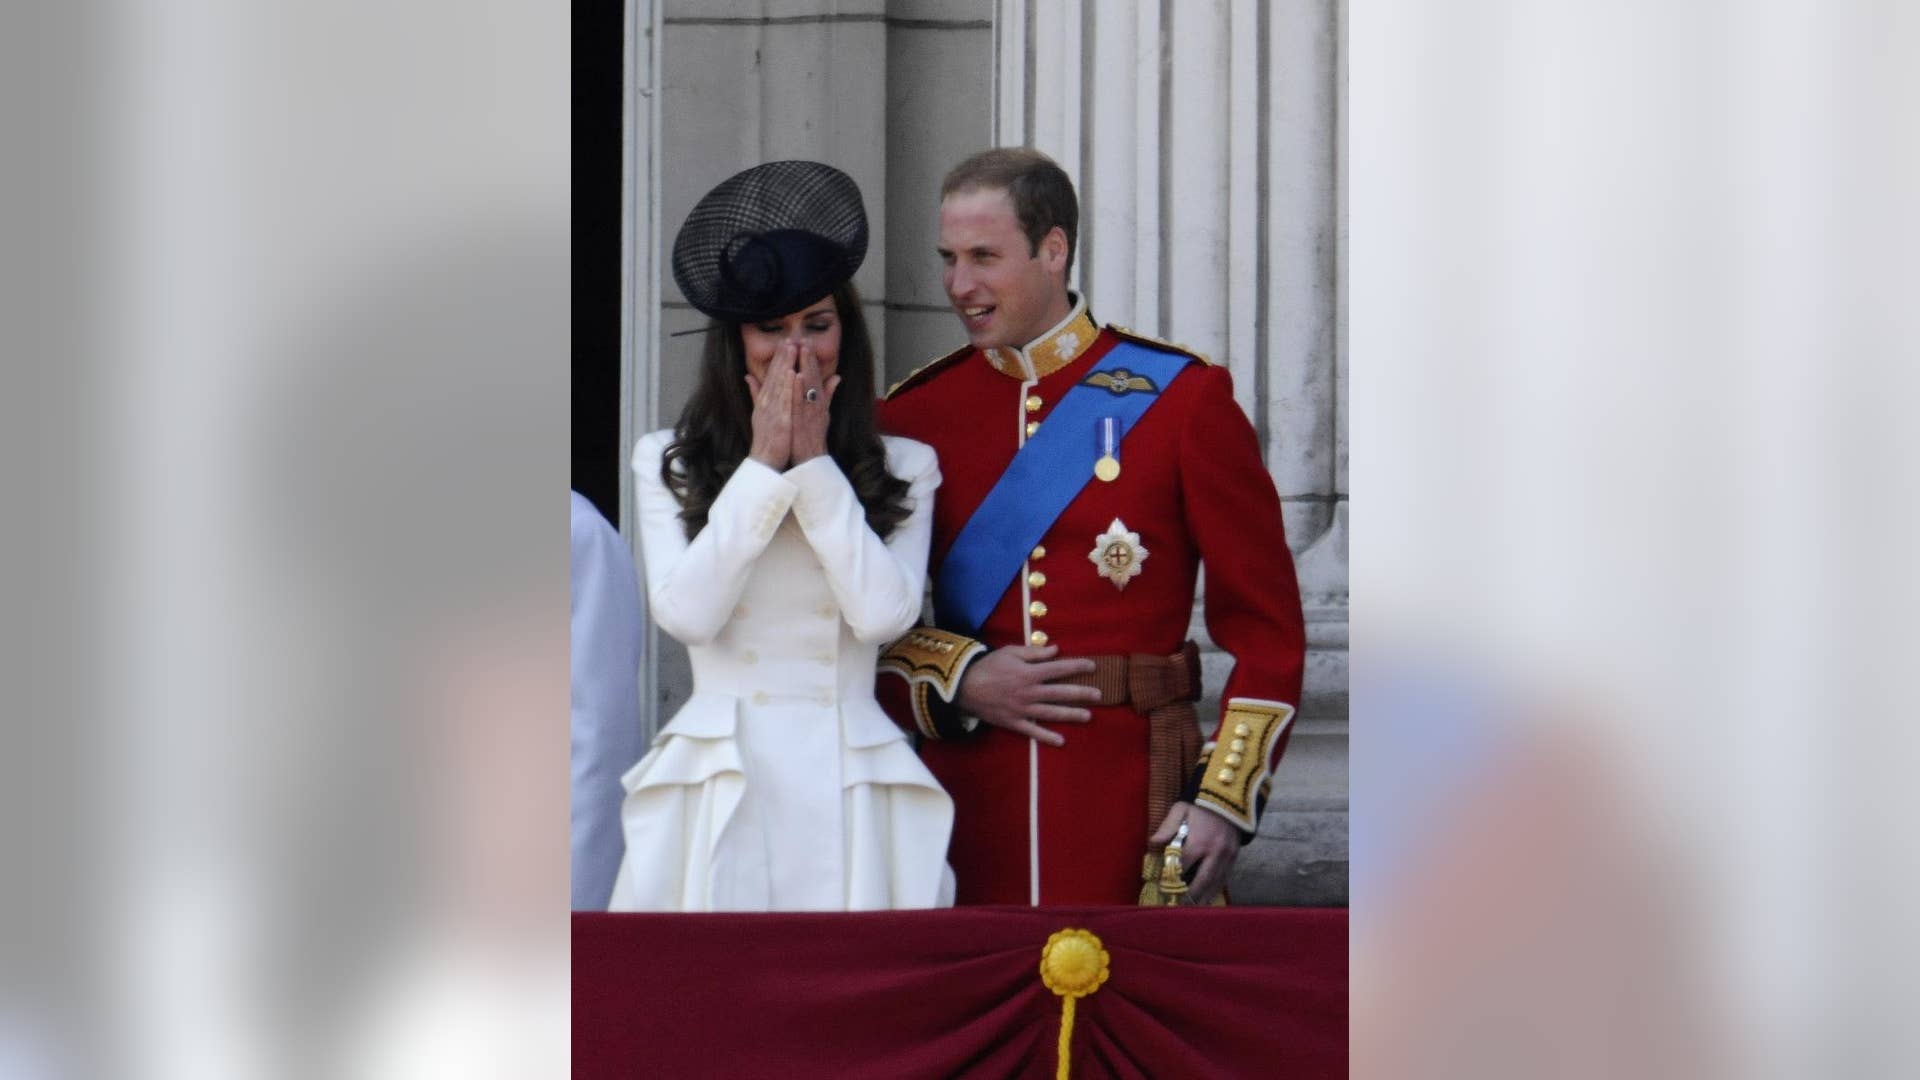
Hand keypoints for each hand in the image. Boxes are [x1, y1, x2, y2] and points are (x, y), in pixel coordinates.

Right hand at [745, 342, 795, 469]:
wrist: (764, 460)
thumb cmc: (765, 438)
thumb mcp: (759, 413)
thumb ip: (755, 393)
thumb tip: (748, 376)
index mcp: (764, 400)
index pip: (771, 375)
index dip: (778, 358)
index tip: (785, 342)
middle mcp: (766, 403)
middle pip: (775, 375)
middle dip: (782, 356)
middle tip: (789, 337)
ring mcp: (772, 411)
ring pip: (780, 383)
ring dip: (785, 364)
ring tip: (791, 348)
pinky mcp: (779, 420)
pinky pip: (785, 401)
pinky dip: (788, 386)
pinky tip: (792, 373)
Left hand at [789, 342, 839, 463]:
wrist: (811, 459)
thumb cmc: (813, 436)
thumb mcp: (824, 412)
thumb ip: (828, 394)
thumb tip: (837, 376)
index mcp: (818, 401)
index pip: (815, 375)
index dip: (810, 358)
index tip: (805, 341)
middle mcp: (816, 404)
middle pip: (813, 376)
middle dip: (808, 357)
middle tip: (804, 339)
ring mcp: (811, 411)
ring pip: (808, 385)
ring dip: (805, 367)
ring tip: (801, 350)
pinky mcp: (804, 420)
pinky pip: (801, 402)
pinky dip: (799, 388)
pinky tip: (796, 375)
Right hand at [953, 645, 1100, 746]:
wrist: (963, 687)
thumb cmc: (988, 666)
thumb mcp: (1010, 652)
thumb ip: (1034, 652)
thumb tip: (1056, 650)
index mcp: (1029, 673)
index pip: (1059, 668)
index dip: (1077, 666)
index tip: (1093, 666)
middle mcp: (1030, 692)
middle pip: (1061, 693)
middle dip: (1082, 693)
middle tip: (1099, 695)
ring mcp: (1023, 709)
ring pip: (1052, 713)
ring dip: (1071, 714)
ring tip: (1088, 716)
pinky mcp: (1014, 722)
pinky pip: (1033, 731)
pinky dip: (1047, 737)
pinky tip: (1061, 741)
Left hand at [1149, 801, 1238, 903]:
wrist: (1230, 798)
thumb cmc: (1201, 805)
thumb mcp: (1181, 809)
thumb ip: (1168, 826)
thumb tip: (1153, 842)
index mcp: (1200, 841)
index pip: (1183, 865)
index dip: (1172, 878)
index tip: (1163, 888)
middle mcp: (1215, 852)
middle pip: (1201, 880)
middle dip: (1189, 896)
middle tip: (1178, 907)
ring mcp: (1227, 857)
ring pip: (1215, 883)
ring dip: (1203, 898)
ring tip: (1191, 910)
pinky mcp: (1235, 858)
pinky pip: (1224, 879)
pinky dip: (1215, 890)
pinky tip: (1207, 899)